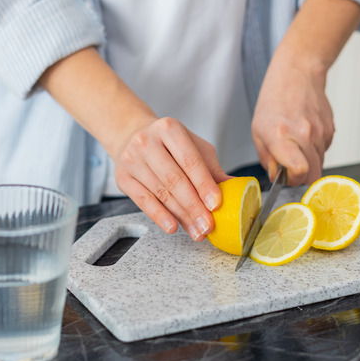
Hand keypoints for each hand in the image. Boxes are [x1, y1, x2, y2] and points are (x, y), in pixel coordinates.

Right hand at [113, 117, 229, 240]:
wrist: (132, 135)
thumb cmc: (168, 143)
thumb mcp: (192, 146)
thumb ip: (211, 168)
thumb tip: (237, 188)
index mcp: (170, 129)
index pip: (190, 161)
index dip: (204, 185)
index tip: (216, 204)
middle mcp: (148, 142)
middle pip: (175, 180)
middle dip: (194, 206)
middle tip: (208, 225)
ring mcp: (132, 159)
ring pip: (161, 193)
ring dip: (181, 216)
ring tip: (197, 231)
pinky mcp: (123, 177)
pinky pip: (143, 201)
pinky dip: (159, 216)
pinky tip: (173, 226)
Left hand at [251, 0, 359, 185]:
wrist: (298, 73)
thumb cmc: (274, 100)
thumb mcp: (258, 130)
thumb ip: (267, 158)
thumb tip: (277, 177)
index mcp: (282, 135)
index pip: (300, 170)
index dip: (293, 180)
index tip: (285, 176)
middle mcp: (304, 134)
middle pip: (312, 175)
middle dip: (300, 177)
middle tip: (289, 167)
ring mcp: (320, 132)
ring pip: (319, 165)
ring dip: (307, 163)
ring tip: (294, 145)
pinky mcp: (331, 130)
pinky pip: (324, 152)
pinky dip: (314, 151)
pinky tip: (304, 136)